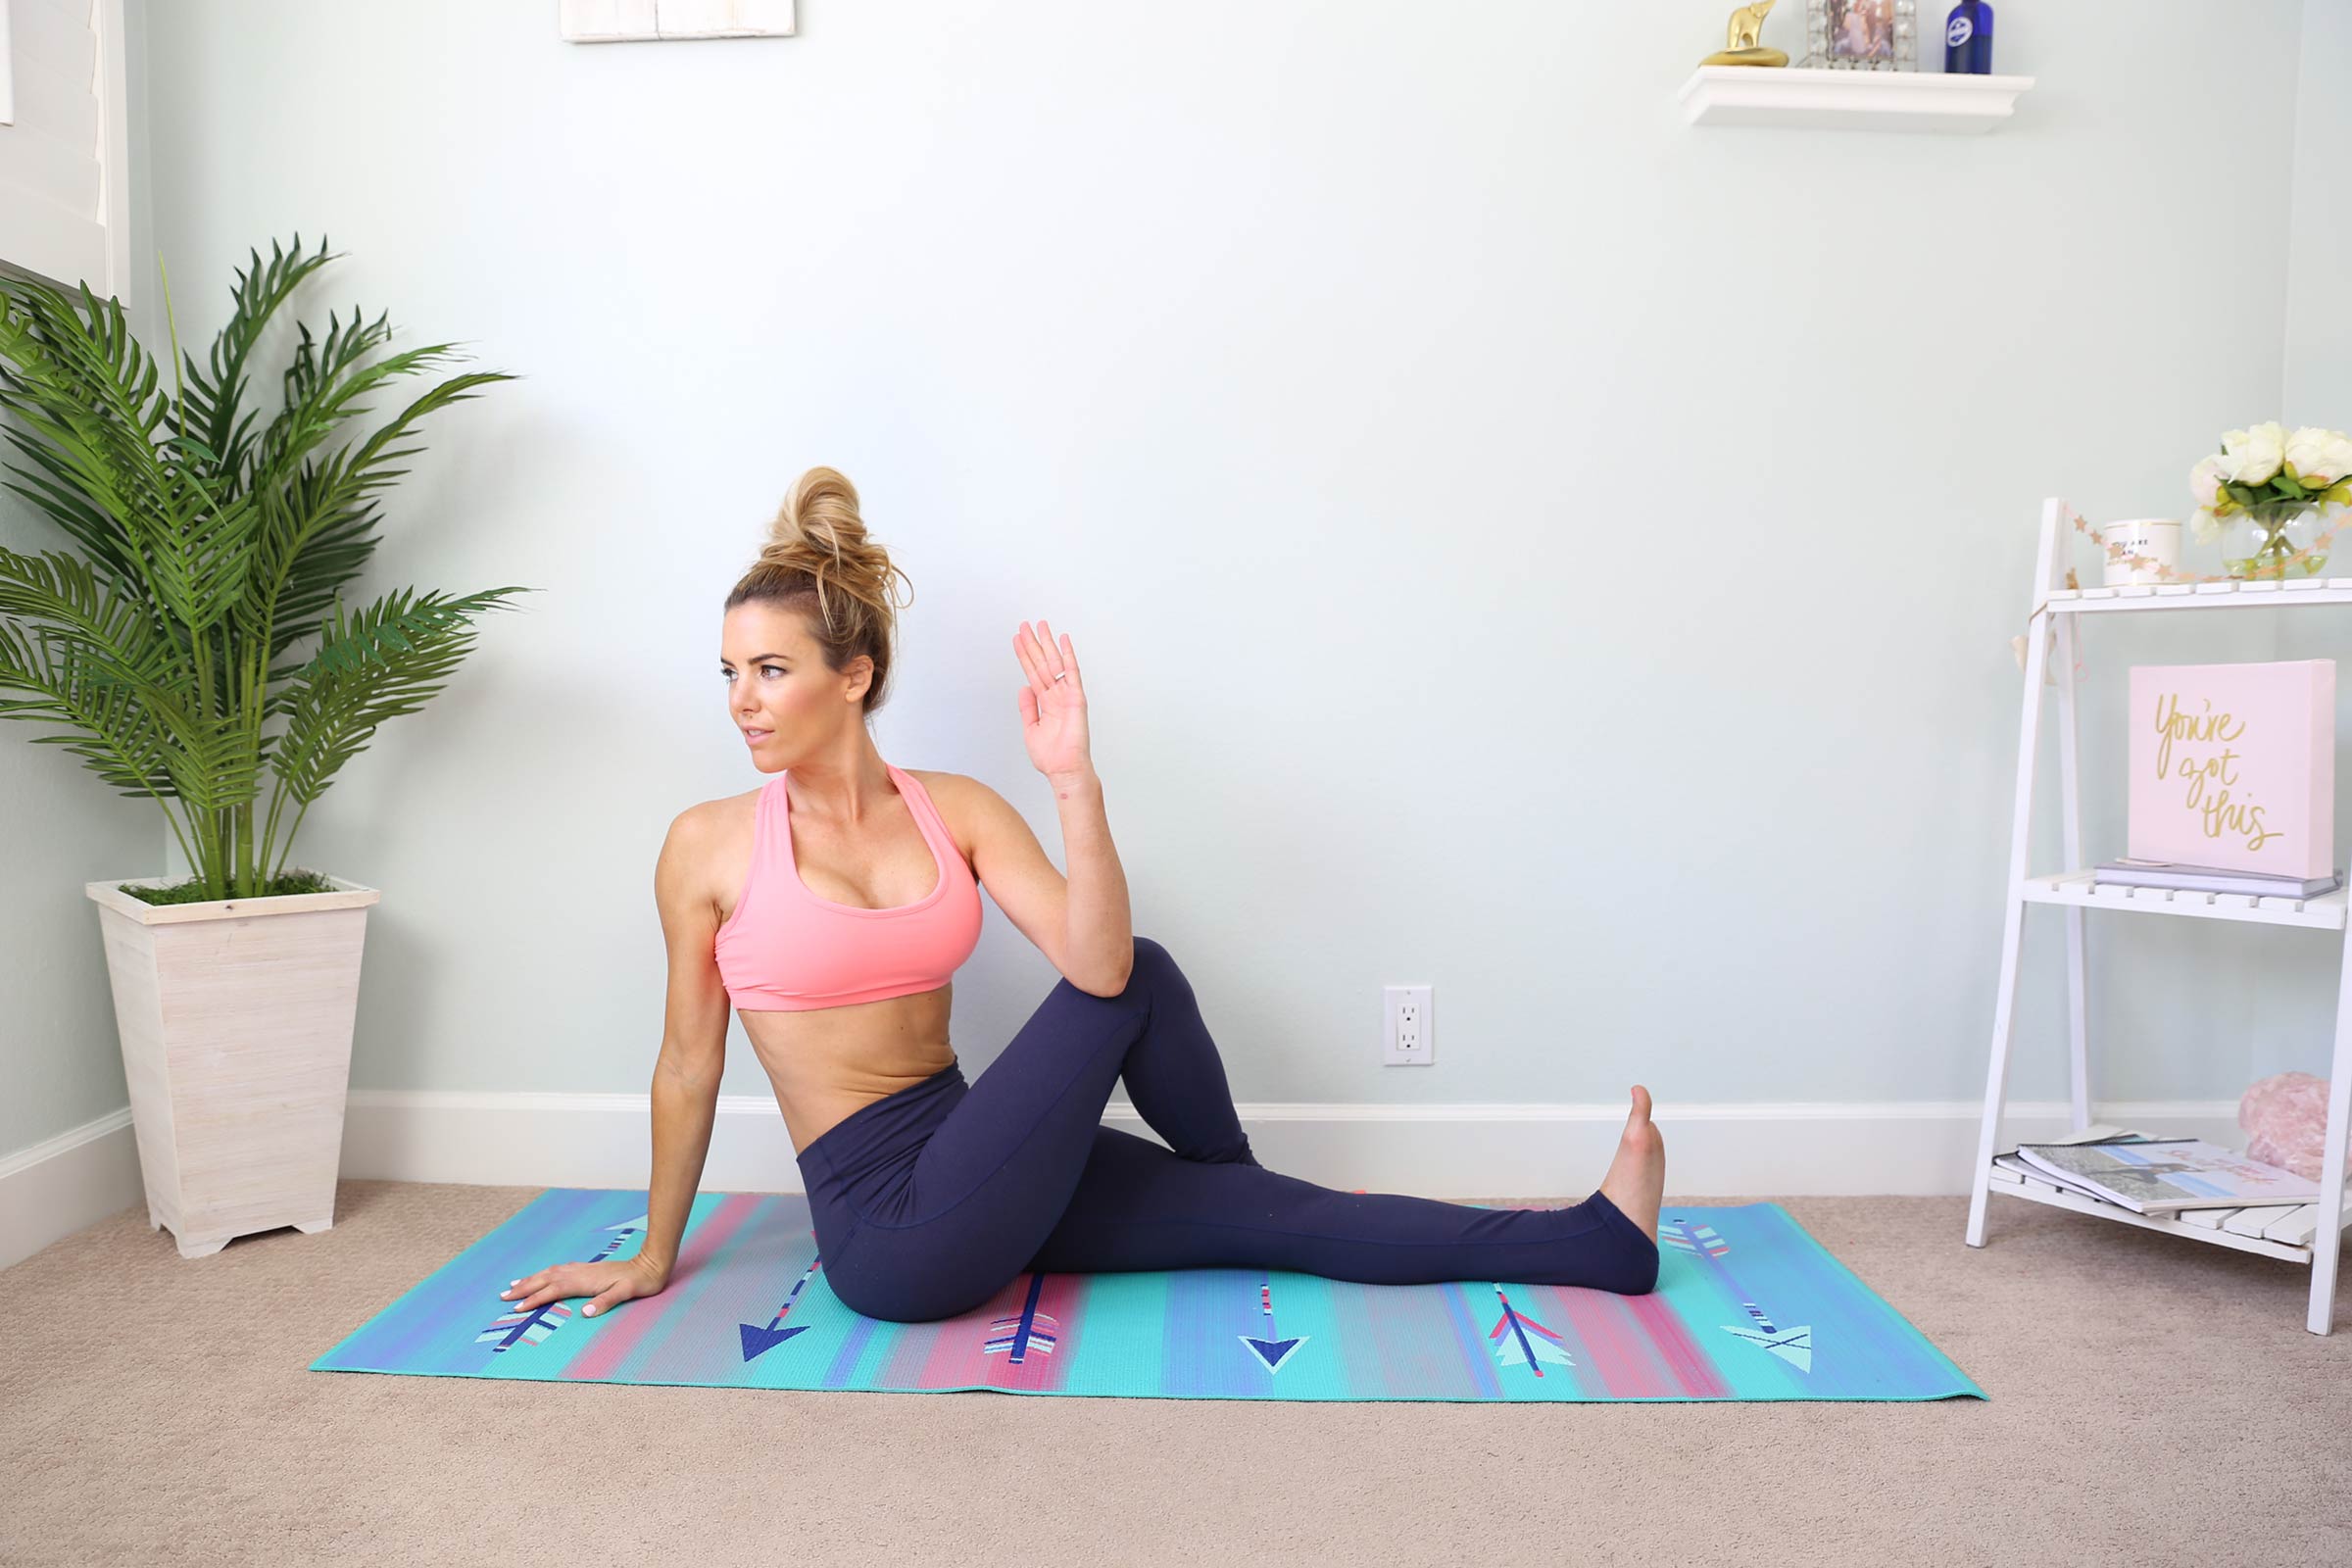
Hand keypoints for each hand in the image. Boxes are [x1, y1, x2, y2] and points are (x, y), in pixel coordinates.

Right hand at [499, 1255, 667, 1320]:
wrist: (650, 1265)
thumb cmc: (639, 1281)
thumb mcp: (626, 1293)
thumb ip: (606, 1302)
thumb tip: (586, 1313)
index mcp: (584, 1280)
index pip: (552, 1290)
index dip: (534, 1299)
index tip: (517, 1308)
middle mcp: (579, 1272)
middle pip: (545, 1279)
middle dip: (523, 1288)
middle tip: (503, 1296)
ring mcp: (582, 1269)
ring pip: (549, 1273)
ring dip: (531, 1279)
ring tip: (513, 1286)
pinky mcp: (587, 1269)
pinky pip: (558, 1271)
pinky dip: (545, 1274)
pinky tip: (542, 1276)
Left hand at [1012, 618, 1092, 781]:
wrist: (1063, 769)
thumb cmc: (1051, 756)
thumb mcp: (1031, 729)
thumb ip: (1027, 707)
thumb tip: (1023, 687)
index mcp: (1045, 702)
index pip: (1032, 673)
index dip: (1024, 656)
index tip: (1017, 639)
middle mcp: (1056, 695)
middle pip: (1041, 663)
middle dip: (1033, 644)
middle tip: (1025, 625)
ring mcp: (1066, 694)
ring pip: (1054, 663)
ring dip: (1047, 643)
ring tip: (1040, 625)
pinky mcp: (1076, 697)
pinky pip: (1072, 672)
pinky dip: (1068, 655)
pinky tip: (1064, 640)